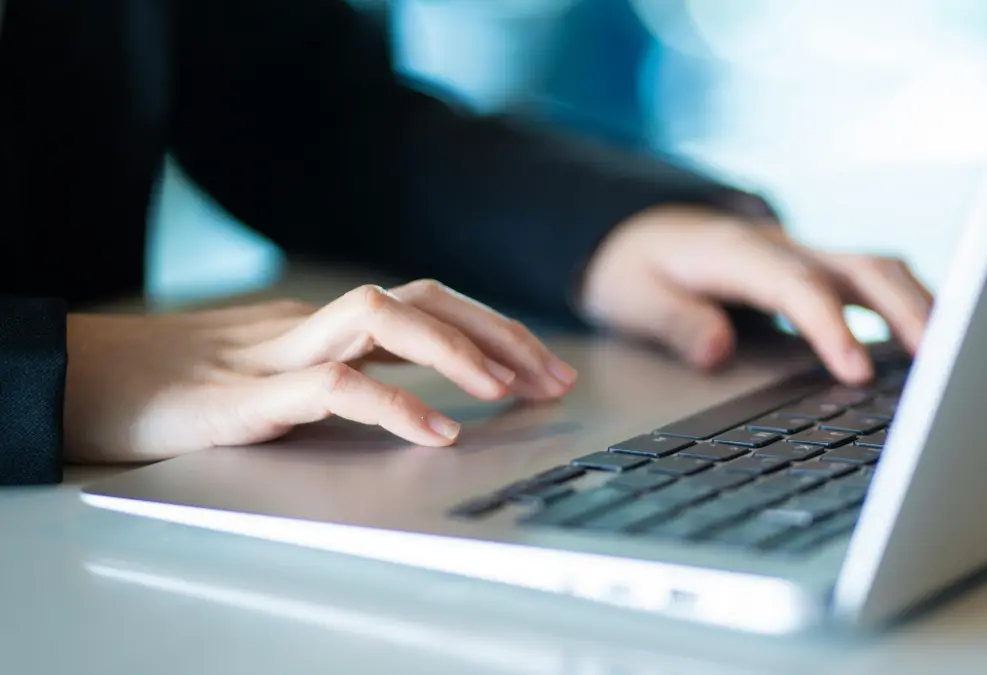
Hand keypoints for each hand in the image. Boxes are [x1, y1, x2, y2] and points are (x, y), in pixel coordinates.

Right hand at [64, 281, 576, 463]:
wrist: (77, 385)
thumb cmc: (173, 390)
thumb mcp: (275, 382)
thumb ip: (336, 381)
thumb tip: (410, 403)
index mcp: (321, 327)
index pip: (423, 305)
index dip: (491, 328)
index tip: (546, 368)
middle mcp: (308, 326)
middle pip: (421, 297)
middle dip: (497, 331)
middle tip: (555, 377)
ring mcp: (275, 353)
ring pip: (380, 317)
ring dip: (454, 349)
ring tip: (507, 390)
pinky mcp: (242, 395)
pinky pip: (329, 384)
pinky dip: (391, 403)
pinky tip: (436, 432)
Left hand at [579, 206, 933, 383]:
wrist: (637, 228)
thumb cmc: (635, 267)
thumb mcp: (630, 297)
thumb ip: (673, 322)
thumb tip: (719, 350)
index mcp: (735, 252)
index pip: (798, 288)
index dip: (832, 327)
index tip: (859, 373)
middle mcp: (782, 246)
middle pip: (862, 265)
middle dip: (909, 310)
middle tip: (945, 363)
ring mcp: (804, 253)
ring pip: (879, 268)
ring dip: (921, 306)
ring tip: (958, 358)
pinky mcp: (816, 268)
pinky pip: (872, 281)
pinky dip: (906, 308)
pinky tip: (930, 347)